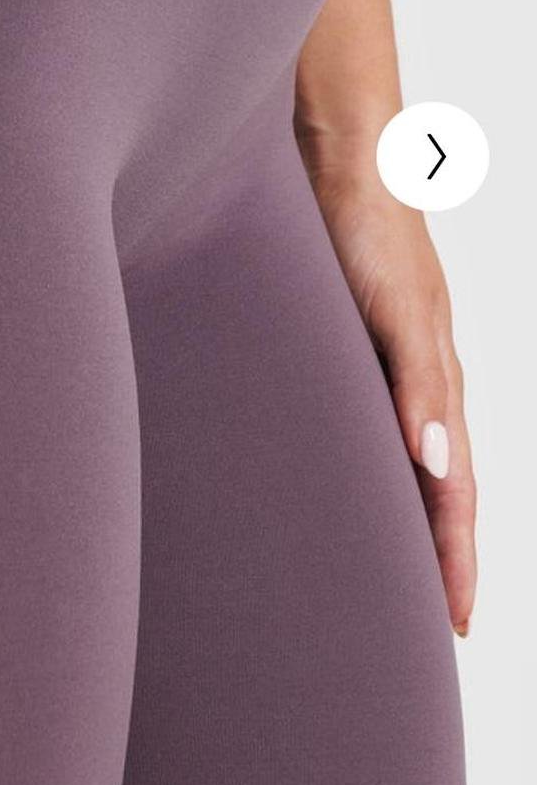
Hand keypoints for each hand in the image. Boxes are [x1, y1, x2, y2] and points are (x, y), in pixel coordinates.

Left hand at [305, 158, 476, 637]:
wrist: (334, 161)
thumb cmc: (372, 228)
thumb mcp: (400, 312)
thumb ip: (416, 386)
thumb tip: (436, 468)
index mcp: (436, 383)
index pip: (454, 493)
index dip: (455, 558)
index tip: (454, 623)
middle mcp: (411, 382)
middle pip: (431, 489)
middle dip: (431, 556)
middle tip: (416, 621)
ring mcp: (376, 364)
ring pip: (395, 462)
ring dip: (395, 518)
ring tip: (377, 570)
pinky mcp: (335, 343)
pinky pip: (354, 424)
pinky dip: (355, 467)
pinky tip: (330, 483)